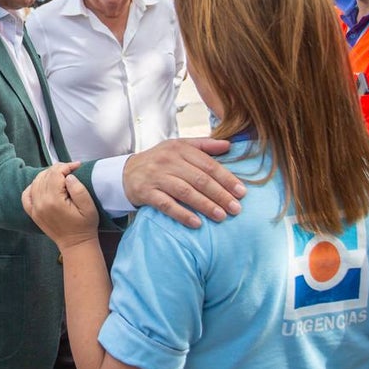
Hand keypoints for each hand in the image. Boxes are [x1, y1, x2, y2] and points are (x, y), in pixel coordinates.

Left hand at [22, 162, 97, 250]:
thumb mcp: (88, 206)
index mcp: (54, 200)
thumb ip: (78, 189)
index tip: (77, 166)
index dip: (66, 166)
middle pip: (45, 175)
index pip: (55, 173)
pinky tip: (42, 185)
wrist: (76, 244)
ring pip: (36, 182)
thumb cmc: (84, 226)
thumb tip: (68, 176)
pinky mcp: (33, 213)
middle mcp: (41, 203)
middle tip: (70, 170)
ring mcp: (35, 208)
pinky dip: (33, 187)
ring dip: (47, 175)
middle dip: (58, 169)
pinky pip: (26, 195)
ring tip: (60, 176)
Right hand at [123, 137, 243, 227]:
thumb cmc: (159, 160)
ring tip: (221, 216)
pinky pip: (167, 205)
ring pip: (185, 192)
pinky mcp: (146, 192)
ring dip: (205, 205)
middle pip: (199, 179)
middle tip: (236, 208)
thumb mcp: (179, 147)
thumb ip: (204, 145)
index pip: (208, 164)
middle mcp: (168, 161)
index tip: (241, 192)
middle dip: (220, 194)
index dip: (226, 178)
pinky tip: (196, 223)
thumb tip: (229, 145)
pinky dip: (182, 214)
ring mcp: (156, 177)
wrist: (127, 172)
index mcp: (180, 148)